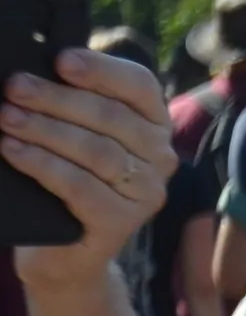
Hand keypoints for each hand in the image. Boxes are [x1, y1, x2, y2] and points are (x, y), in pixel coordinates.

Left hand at [5, 48, 175, 286]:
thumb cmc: (67, 185)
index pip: (140, 86)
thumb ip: (77, 107)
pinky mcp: (121, 223)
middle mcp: (160, 158)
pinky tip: (13, 151)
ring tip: (8, 118)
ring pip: (96, 151)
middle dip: (58, 99)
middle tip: (16, 88)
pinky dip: (43, 166)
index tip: (60, 59)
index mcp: (155, 126)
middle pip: (112, 117)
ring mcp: (146, 192)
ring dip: (46, 130)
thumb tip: (42, 69)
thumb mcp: (78, 139)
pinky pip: (79, 186)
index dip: (102, 70)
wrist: (64, 256)